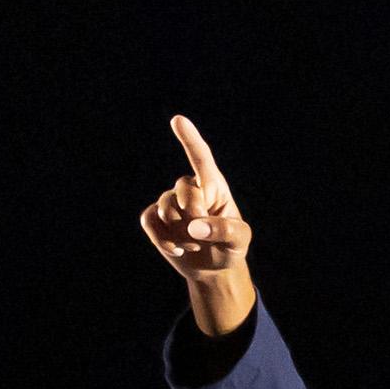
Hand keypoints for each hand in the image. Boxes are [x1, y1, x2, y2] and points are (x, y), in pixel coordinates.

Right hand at [139, 114, 256, 331]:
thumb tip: (195, 227)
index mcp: (214, 186)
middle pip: (184, 190)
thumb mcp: (240, 240)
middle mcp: (189, 188)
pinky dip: (163, 239)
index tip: (178, 120)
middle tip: (204, 234)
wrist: (214, 268)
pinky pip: (149, 221)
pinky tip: (177, 249)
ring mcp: (169, 201)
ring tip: (196, 244)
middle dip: (195, 214)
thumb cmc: (231, 247)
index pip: (201, 158)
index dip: (190, 139)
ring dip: (182, 233)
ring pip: (166, 209)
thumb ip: (225, 230)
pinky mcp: (154, 217)